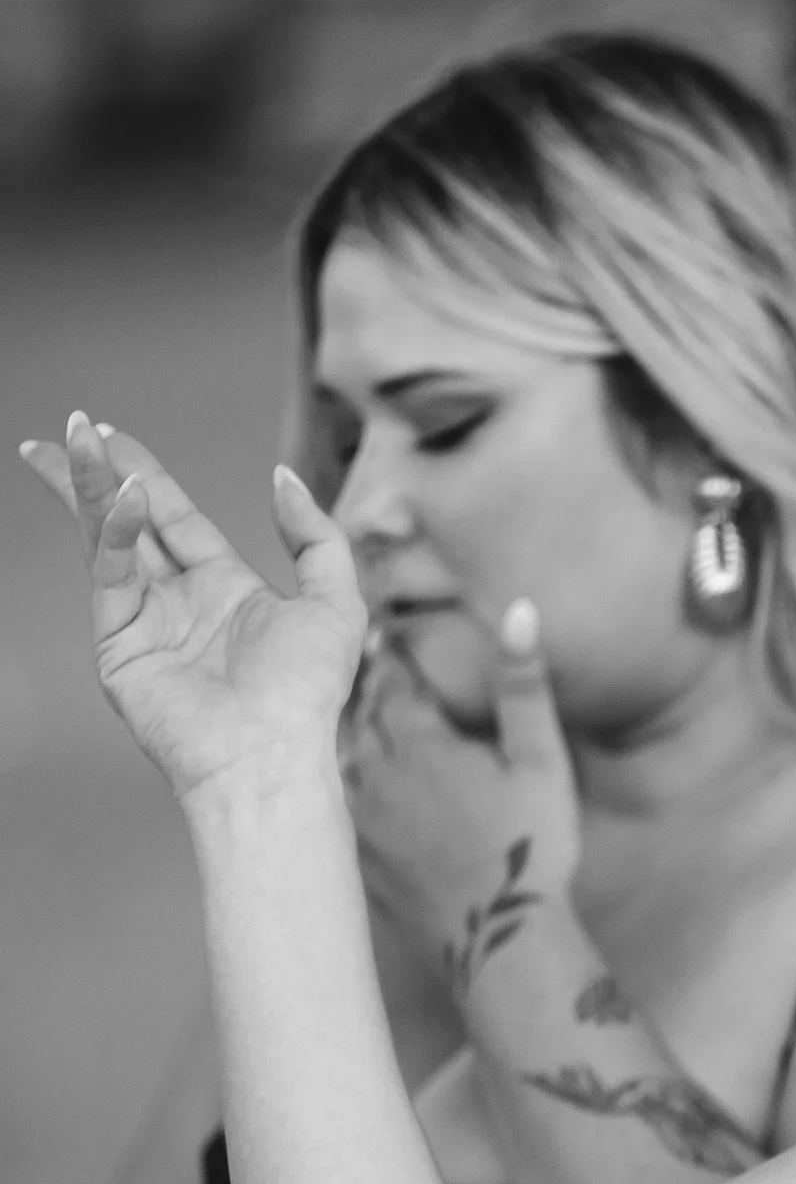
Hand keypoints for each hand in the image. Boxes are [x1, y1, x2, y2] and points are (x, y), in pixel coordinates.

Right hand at [19, 415, 362, 802]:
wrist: (270, 756)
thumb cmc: (307, 695)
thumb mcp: (336, 601)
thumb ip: (315, 535)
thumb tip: (282, 477)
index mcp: (226, 590)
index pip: (175, 519)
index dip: (144, 475)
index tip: (109, 436)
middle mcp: (179, 603)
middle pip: (127, 521)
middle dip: (95, 473)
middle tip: (71, 427)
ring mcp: (144, 623)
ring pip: (108, 538)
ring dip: (87, 488)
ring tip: (70, 440)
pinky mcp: (119, 644)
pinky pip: (111, 573)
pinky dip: (113, 531)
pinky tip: (121, 496)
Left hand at [343, 600, 583, 998]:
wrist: (501, 943)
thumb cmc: (530, 848)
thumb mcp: (542, 760)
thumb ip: (523, 683)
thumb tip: (518, 609)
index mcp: (419, 743)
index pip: (391, 682)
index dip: (389, 657)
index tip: (384, 634)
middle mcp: (376, 776)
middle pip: (358, 717)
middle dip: (363, 689)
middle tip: (364, 666)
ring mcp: (362, 822)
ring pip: (342, 761)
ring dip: (349, 735)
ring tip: (360, 720)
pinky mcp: (361, 861)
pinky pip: (341, 808)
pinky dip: (347, 786)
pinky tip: (360, 788)